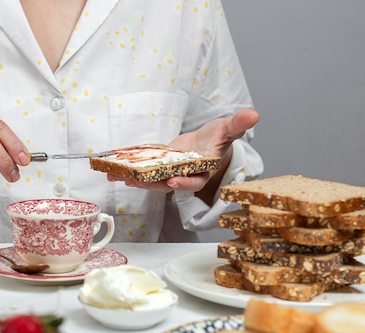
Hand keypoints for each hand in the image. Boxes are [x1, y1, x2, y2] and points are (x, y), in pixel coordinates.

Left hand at [108, 109, 259, 194]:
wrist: (205, 143)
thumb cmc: (217, 138)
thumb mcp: (227, 129)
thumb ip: (238, 124)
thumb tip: (254, 114)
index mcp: (203, 170)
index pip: (195, 180)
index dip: (184, 182)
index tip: (173, 181)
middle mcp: (184, 176)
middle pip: (167, 183)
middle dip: (150, 184)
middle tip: (135, 181)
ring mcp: (169, 173)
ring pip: (151, 180)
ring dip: (135, 180)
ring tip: (118, 177)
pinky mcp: (157, 168)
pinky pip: (143, 172)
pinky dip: (128, 172)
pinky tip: (112, 172)